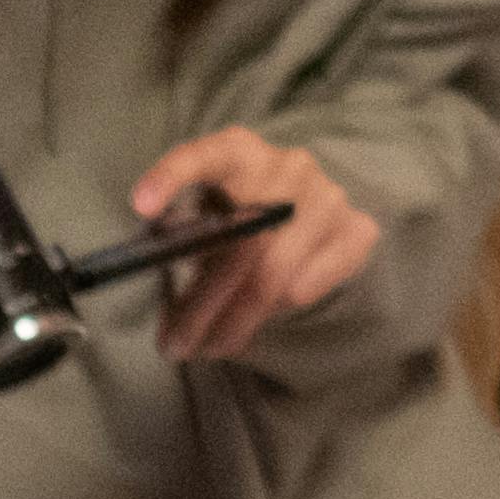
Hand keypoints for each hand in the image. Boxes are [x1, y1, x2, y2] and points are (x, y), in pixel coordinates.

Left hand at [135, 129, 379, 361]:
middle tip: (176, 345)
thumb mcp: (209, 220)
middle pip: (241, 240)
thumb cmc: (242, 218)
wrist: (311, 214)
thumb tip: (169, 321)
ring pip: (275, 274)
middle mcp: (287, 166)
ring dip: (236, 321)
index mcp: (237, 150)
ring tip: (210, 348)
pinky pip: (310, 285)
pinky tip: (259, 320)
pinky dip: (279, 311)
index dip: (171, 177)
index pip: (203, 155)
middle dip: (203, 303)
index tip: (142, 206)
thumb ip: (186, 249)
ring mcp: (327, 196)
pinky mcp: (358, 229)